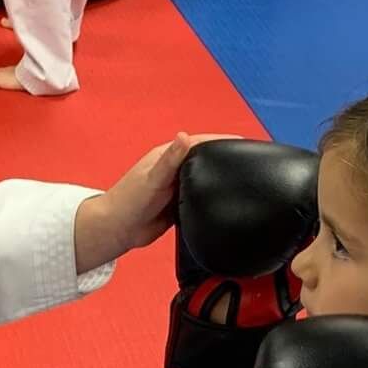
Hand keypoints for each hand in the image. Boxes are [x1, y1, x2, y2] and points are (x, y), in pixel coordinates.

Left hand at [75, 132, 238, 271]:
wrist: (118, 231)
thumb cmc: (128, 202)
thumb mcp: (153, 178)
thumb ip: (170, 159)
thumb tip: (184, 136)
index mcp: (168, 157)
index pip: (200, 143)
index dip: (222, 141)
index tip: (243, 142)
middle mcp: (174, 170)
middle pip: (205, 160)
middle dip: (224, 159)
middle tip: (249, 161)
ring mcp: (177, 188)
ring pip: (203, 180)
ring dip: (218, 179)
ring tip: (243, 180)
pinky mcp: (179, 206)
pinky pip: (199, 199)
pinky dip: (210, 198)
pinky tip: (224, 202)